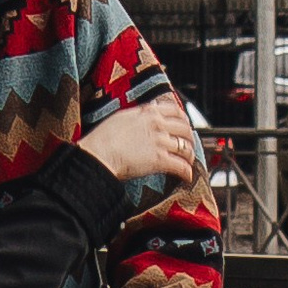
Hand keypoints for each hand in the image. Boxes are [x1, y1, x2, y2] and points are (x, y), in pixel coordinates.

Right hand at [77, 93, 200, 191]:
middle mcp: (157, 125)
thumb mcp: (121, 116)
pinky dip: (186, 172)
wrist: (98, 153)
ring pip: (185, 148)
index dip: (184, 119)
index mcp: (148, 112)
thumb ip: (138, 114)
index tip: (184, 125)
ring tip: (188, 162)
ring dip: (189, 156)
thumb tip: (147, 111)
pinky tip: (186, 177)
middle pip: (185, 129)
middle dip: (189, 139)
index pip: (175, 110)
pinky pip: (181, 166)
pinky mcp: (160, 160)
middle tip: (188, 145)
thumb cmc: (103, 137)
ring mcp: (160, 142)